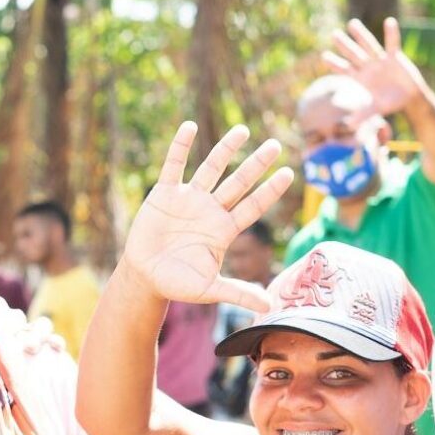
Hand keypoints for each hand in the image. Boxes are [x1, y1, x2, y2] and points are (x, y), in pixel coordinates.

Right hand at [121, 122, 293, 312]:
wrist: (145, 277)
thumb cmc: (178, 283)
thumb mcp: (210, 289)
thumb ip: (238, 293)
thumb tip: (269, 307)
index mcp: (224, 230)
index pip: (253, 206)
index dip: (270, 191)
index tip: (289, 174)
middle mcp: (211, 210)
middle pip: (239, 182)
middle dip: (256, 164)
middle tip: (276, 145)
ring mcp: (189, 199)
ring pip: (212, 168)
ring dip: (226, 150)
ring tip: (243, 130)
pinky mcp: (165, 194)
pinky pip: (174, 166)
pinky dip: (181, 147)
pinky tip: (189, 127)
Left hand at [321, 17, 428, 118]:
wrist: (409, 97)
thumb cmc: (389, 102)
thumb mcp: (376, 109)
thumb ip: (363, 115)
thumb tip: (348, 126)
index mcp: (361, 78)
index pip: (345, 69)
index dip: (335, 64)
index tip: (324, 57)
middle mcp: (368, 66)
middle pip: (354, 54)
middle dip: (344, 45)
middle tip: (334, 34)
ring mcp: (380, 60)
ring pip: (369, 45)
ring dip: (361, 35)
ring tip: (352, 23)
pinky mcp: (395, 57)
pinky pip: (392, 43)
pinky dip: (392, 34)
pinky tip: (390, 21)